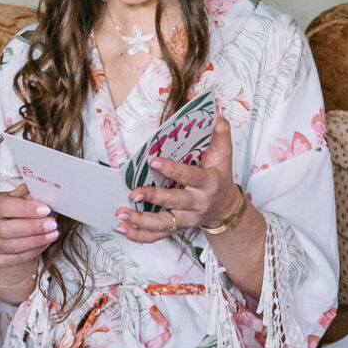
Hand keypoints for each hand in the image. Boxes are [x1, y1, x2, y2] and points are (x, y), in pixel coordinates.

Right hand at [0, 185, 57, 270]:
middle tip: (52, 224)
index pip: (2, 206)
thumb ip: (28, 193)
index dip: (24, 209)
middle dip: (32, 227)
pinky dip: (31, 252)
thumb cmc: (13, 210)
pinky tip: (44, 244)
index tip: (45, 209)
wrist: (7, 231)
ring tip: (52, 234)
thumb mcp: (18, 197)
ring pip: (9, 247)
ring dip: (34, 241)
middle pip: (4, 229)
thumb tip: (45, 191)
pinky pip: (13, 259)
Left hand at [117, 116, 241, 243]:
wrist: (226, 209)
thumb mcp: (225, 156)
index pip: (190, 177)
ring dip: (140, 221)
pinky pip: (158, 236)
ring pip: (163, 225)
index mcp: (208, 184)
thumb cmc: (220, 178)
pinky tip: (124, 228)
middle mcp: (196, 204)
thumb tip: (217, 111)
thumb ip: (221, 134)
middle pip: (174, 203)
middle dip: (153, 199)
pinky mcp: (177, 228)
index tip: (154, 162)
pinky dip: (140, 235)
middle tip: (133, 193)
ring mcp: (186, 219)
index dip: (173, 170)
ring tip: (121, 213)